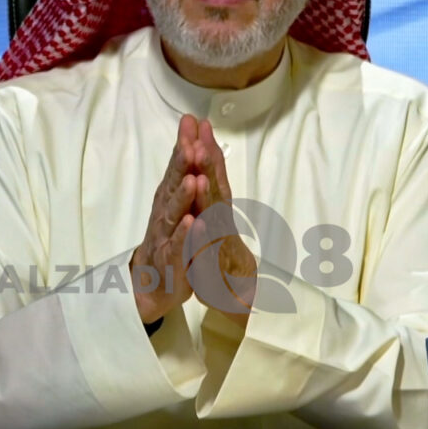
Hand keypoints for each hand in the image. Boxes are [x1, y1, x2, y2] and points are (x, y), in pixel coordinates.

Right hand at [131, 115, 199, 323]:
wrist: (153, 285)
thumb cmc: (169, 240)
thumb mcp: (177, 206)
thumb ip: (182, 175)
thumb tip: (190, 140)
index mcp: (169, 200)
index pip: (177, 168)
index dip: (183, 145)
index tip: (190, 122)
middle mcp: (164, 214)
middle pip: (173, 186)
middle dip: (181, 165)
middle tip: (190, 144)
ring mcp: (166, 238)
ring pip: (174, 215)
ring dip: (182, 198)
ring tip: (192, 181)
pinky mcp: (172, 263)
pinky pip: (179, 248)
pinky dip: (185, 236)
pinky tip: (192, 223)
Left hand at [187, 119, 256, 326]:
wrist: (232, 304)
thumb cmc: (221, 259)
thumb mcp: (213, 226)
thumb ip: (213, 196)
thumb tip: (207, 163)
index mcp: (218, 213)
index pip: (213, 177)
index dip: (207, 150)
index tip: (198, 124)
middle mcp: (222, 226)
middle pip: (216, 190)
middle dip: (208, 161)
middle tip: (200, 133)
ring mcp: (220, 249)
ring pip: (213, 218)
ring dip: (207, 193)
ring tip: (199, 168)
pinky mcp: (212, 273)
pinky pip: (205, 254)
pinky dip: (199, 238)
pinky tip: (195, 222)